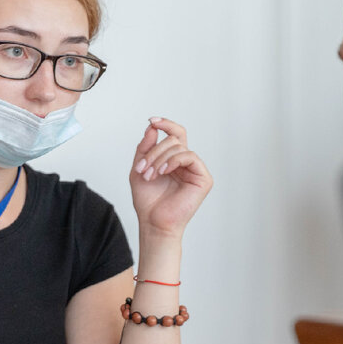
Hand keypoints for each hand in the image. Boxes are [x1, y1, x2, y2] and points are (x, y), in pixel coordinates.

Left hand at [130, 117, 211, 237]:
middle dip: (154, 151)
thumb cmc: (148, 201)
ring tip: (150, 175)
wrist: (153, 222)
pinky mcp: (203, 179)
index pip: (176, 134)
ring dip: (160, 159)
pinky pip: (190, 157)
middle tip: (142, 168)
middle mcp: (187, 163)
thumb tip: (152, 127)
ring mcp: (196, 170)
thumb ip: (145, 147)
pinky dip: (174, 161)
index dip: (166, 124)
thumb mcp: (139, 168)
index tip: (152, 121)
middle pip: (173, 140)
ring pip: (179, 147)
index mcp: (174, 160)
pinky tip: (163, 171)